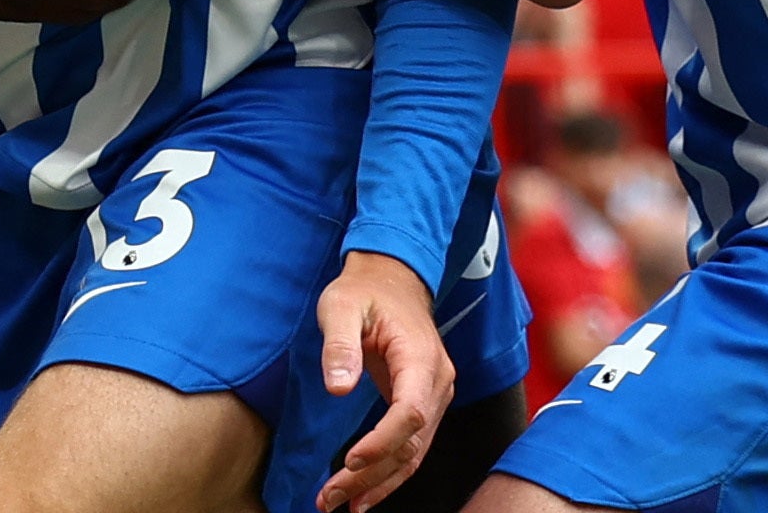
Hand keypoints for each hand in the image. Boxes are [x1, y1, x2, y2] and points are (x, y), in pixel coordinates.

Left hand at [316, 252, 453, 512]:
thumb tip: (338, 388)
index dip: (382, 442)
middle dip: (371, 475)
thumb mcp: (340, 305)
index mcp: (421, 358)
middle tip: (330, 497)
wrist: (393, 278)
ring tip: (340, 503)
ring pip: (413, 452)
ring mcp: (434, 396)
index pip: (409, 413)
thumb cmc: (365, 290)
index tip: (349, 461)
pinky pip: (410, 446)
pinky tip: (363, 493)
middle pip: (411, 443)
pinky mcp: (422, 404)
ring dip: (378, 482)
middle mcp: (436, 383)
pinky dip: (388, 472)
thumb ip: (339, 344)